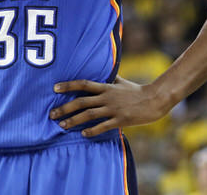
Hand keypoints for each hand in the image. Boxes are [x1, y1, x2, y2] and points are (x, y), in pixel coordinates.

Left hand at [50, 77, 168, 136]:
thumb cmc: (138, 91)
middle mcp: (107, 97)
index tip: (54, 88)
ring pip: (89, 114)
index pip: (84, 84)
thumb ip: (112, 78)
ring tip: (62, 125)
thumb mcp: (123, 82)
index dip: (69, 85)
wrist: (154, 100)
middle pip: (82, 101)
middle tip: (52, 114)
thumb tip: (106, 72)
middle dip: (65, 107)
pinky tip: (83, 134)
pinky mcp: (121, 120)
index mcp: (107, 87)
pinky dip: (92, 130)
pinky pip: (103, 126)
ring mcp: (114, 109)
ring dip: (74, 120)